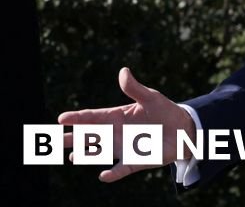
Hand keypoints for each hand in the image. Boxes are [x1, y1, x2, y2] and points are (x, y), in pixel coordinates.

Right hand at [58, 67, 195, 181]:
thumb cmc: (165, 111)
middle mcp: (115, 133)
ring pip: (99, 153)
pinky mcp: (135, 161)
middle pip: (89, 136)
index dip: (76, 118)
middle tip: (57, 139)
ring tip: (74, 156)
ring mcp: (123, 148)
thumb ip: (134, 88)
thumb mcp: (150, 97)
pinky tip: (104, 175)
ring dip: (87, 155)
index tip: (61, 118)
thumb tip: (123, 71)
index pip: (92, 117)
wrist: (184, 129)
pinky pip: (121, 169)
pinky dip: (113, 173)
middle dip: (72, 138)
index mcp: (116, 116)